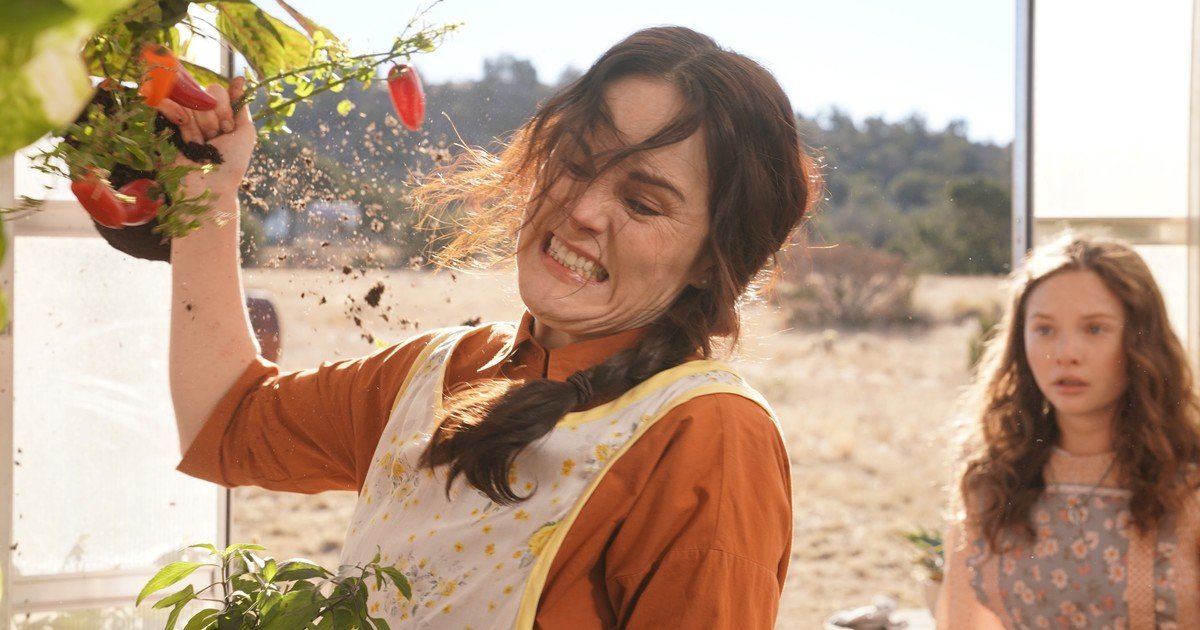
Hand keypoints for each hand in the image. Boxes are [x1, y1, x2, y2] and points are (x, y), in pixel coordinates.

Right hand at [155, 77, 256, 200]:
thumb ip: (241, 105)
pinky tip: (182, 129)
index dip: (223, 108)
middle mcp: (198, 115)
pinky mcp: (162, 125)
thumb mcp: (245, 133)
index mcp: (217, 115)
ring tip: (199, 143)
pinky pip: (163, 102)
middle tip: (213, 138)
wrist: (209, 186)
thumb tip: (240, 78)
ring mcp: (180, 119)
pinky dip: (173, 111)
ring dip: (196, 124)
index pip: (216, 91)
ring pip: (186, 100)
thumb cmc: (231, 163)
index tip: (227, 127)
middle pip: (202, 93)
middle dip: (212, 117)